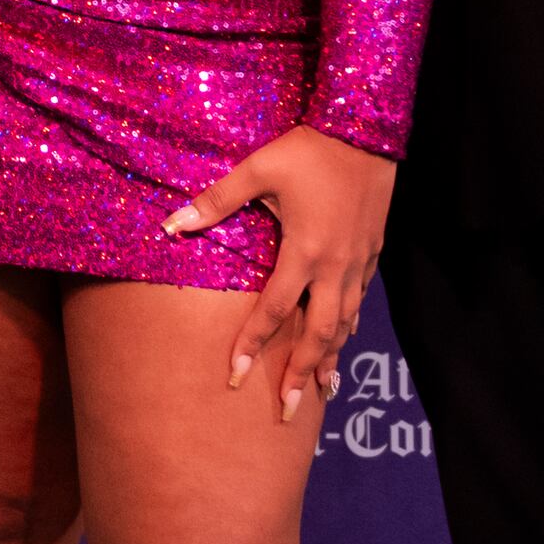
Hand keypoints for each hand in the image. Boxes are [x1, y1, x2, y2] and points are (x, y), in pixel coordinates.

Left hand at [165, 123, 395, 420]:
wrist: (365, 132)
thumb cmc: (308, 150)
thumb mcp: (257, 171)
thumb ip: (215, 202)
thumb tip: (171, 224)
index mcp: (304, 252)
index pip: (274, 311)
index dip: (253, 345)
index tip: (236, 376)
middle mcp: (335, 268)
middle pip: (318, 334)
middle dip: (301, 375)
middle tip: (286, 410)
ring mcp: (358, 263)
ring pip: (345, 324)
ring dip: (330, 358)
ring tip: (320, 391)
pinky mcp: (372, 253)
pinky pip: (360, 303)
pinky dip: (349, 327)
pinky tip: (343, 339)